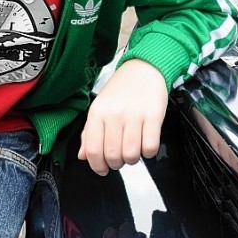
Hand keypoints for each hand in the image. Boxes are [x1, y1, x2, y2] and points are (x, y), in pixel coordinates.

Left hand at [78, 59, 167, 174]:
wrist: (144, 68)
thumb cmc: (122, 89)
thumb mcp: (100, 107)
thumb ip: (89, 133)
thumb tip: (83, 156)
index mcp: (97, 113)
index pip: (92, 150)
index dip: (97, 166)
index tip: (103, 169)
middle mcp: (114, 114)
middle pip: (112, 156)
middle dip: (116, 164)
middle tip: (120, 158)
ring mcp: (134, 115)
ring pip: (131, 155)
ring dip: (133, 160)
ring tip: (133, 150)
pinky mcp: (153, 116)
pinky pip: (150, 147)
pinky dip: (148, 152)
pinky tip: (146, 143)